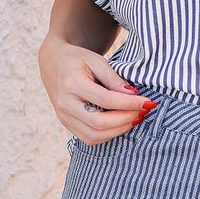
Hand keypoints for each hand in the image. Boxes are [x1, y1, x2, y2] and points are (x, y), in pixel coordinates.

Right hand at [38, 35, 154, 142]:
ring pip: (94, 135)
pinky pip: (89, 138)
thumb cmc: (77, 60)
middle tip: (141, 111)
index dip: (129, 104)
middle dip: (125, 119)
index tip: (147, 102)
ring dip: (118, 130)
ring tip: (133, 118)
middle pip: (99, 122)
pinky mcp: (66, 124)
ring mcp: (63, 117)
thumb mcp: (96, 60)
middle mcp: (65, 103)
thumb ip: (114, 79)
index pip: (105, 100)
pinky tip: (119, 124)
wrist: (53, 63)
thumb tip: (133, 95)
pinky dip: (108, 134)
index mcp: (71, 83)